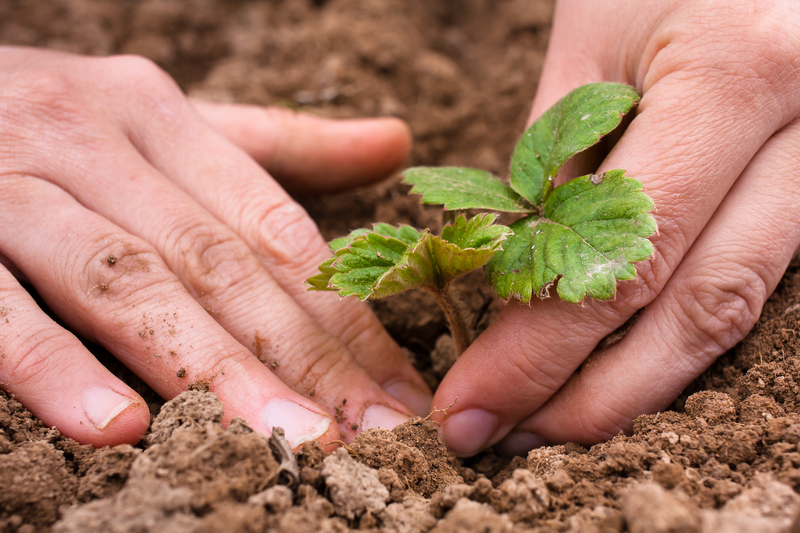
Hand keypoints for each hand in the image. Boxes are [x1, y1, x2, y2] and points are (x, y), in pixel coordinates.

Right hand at [0, 47, 431, 447]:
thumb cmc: (50, 121)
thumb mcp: (161, 121)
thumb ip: (277, 146)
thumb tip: (397, 143)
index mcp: (161, 119)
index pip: (277, 230)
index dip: (345, 314)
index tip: (401, 393)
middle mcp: (94, 142)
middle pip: (220, 264)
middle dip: (305, 356)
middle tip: (376, 437)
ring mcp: (11, 186)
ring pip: (130, 284)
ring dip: (213, 370)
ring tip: (291, 441)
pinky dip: (55, 367)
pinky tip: (118, 429)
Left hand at [434, 0, 799, 455]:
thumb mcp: (589, 47)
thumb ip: (554, 170)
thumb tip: (515, 285)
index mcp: (740, 77)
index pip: (623, 260)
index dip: (538, 354)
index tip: (471, 405)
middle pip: (698, 312)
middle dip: (593, 398)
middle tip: (509, 437)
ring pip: (736, 312)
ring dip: (639, 384)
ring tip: (553, 419)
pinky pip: (751, 282)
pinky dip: (676, 337)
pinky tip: (616, 364)